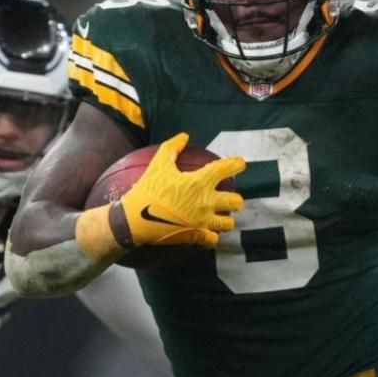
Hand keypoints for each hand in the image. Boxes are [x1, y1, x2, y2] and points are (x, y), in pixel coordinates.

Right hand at [119, 133, 245, 247]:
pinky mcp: (195, 236)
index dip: (236, 164)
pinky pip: (213, 240)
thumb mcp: (158, 164)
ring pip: (228, 223)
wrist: (136, 220)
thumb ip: (172, 148)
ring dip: (226, 219)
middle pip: (235, 201)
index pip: (225, 169)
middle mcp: (206, 202)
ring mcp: (202, 221)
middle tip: (230, 198)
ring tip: (221, 216)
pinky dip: (212, 237)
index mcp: (200, 183)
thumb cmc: (148, 190)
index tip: (241, 163)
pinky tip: (208, 233)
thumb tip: (184, 136)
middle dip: (235, 199)